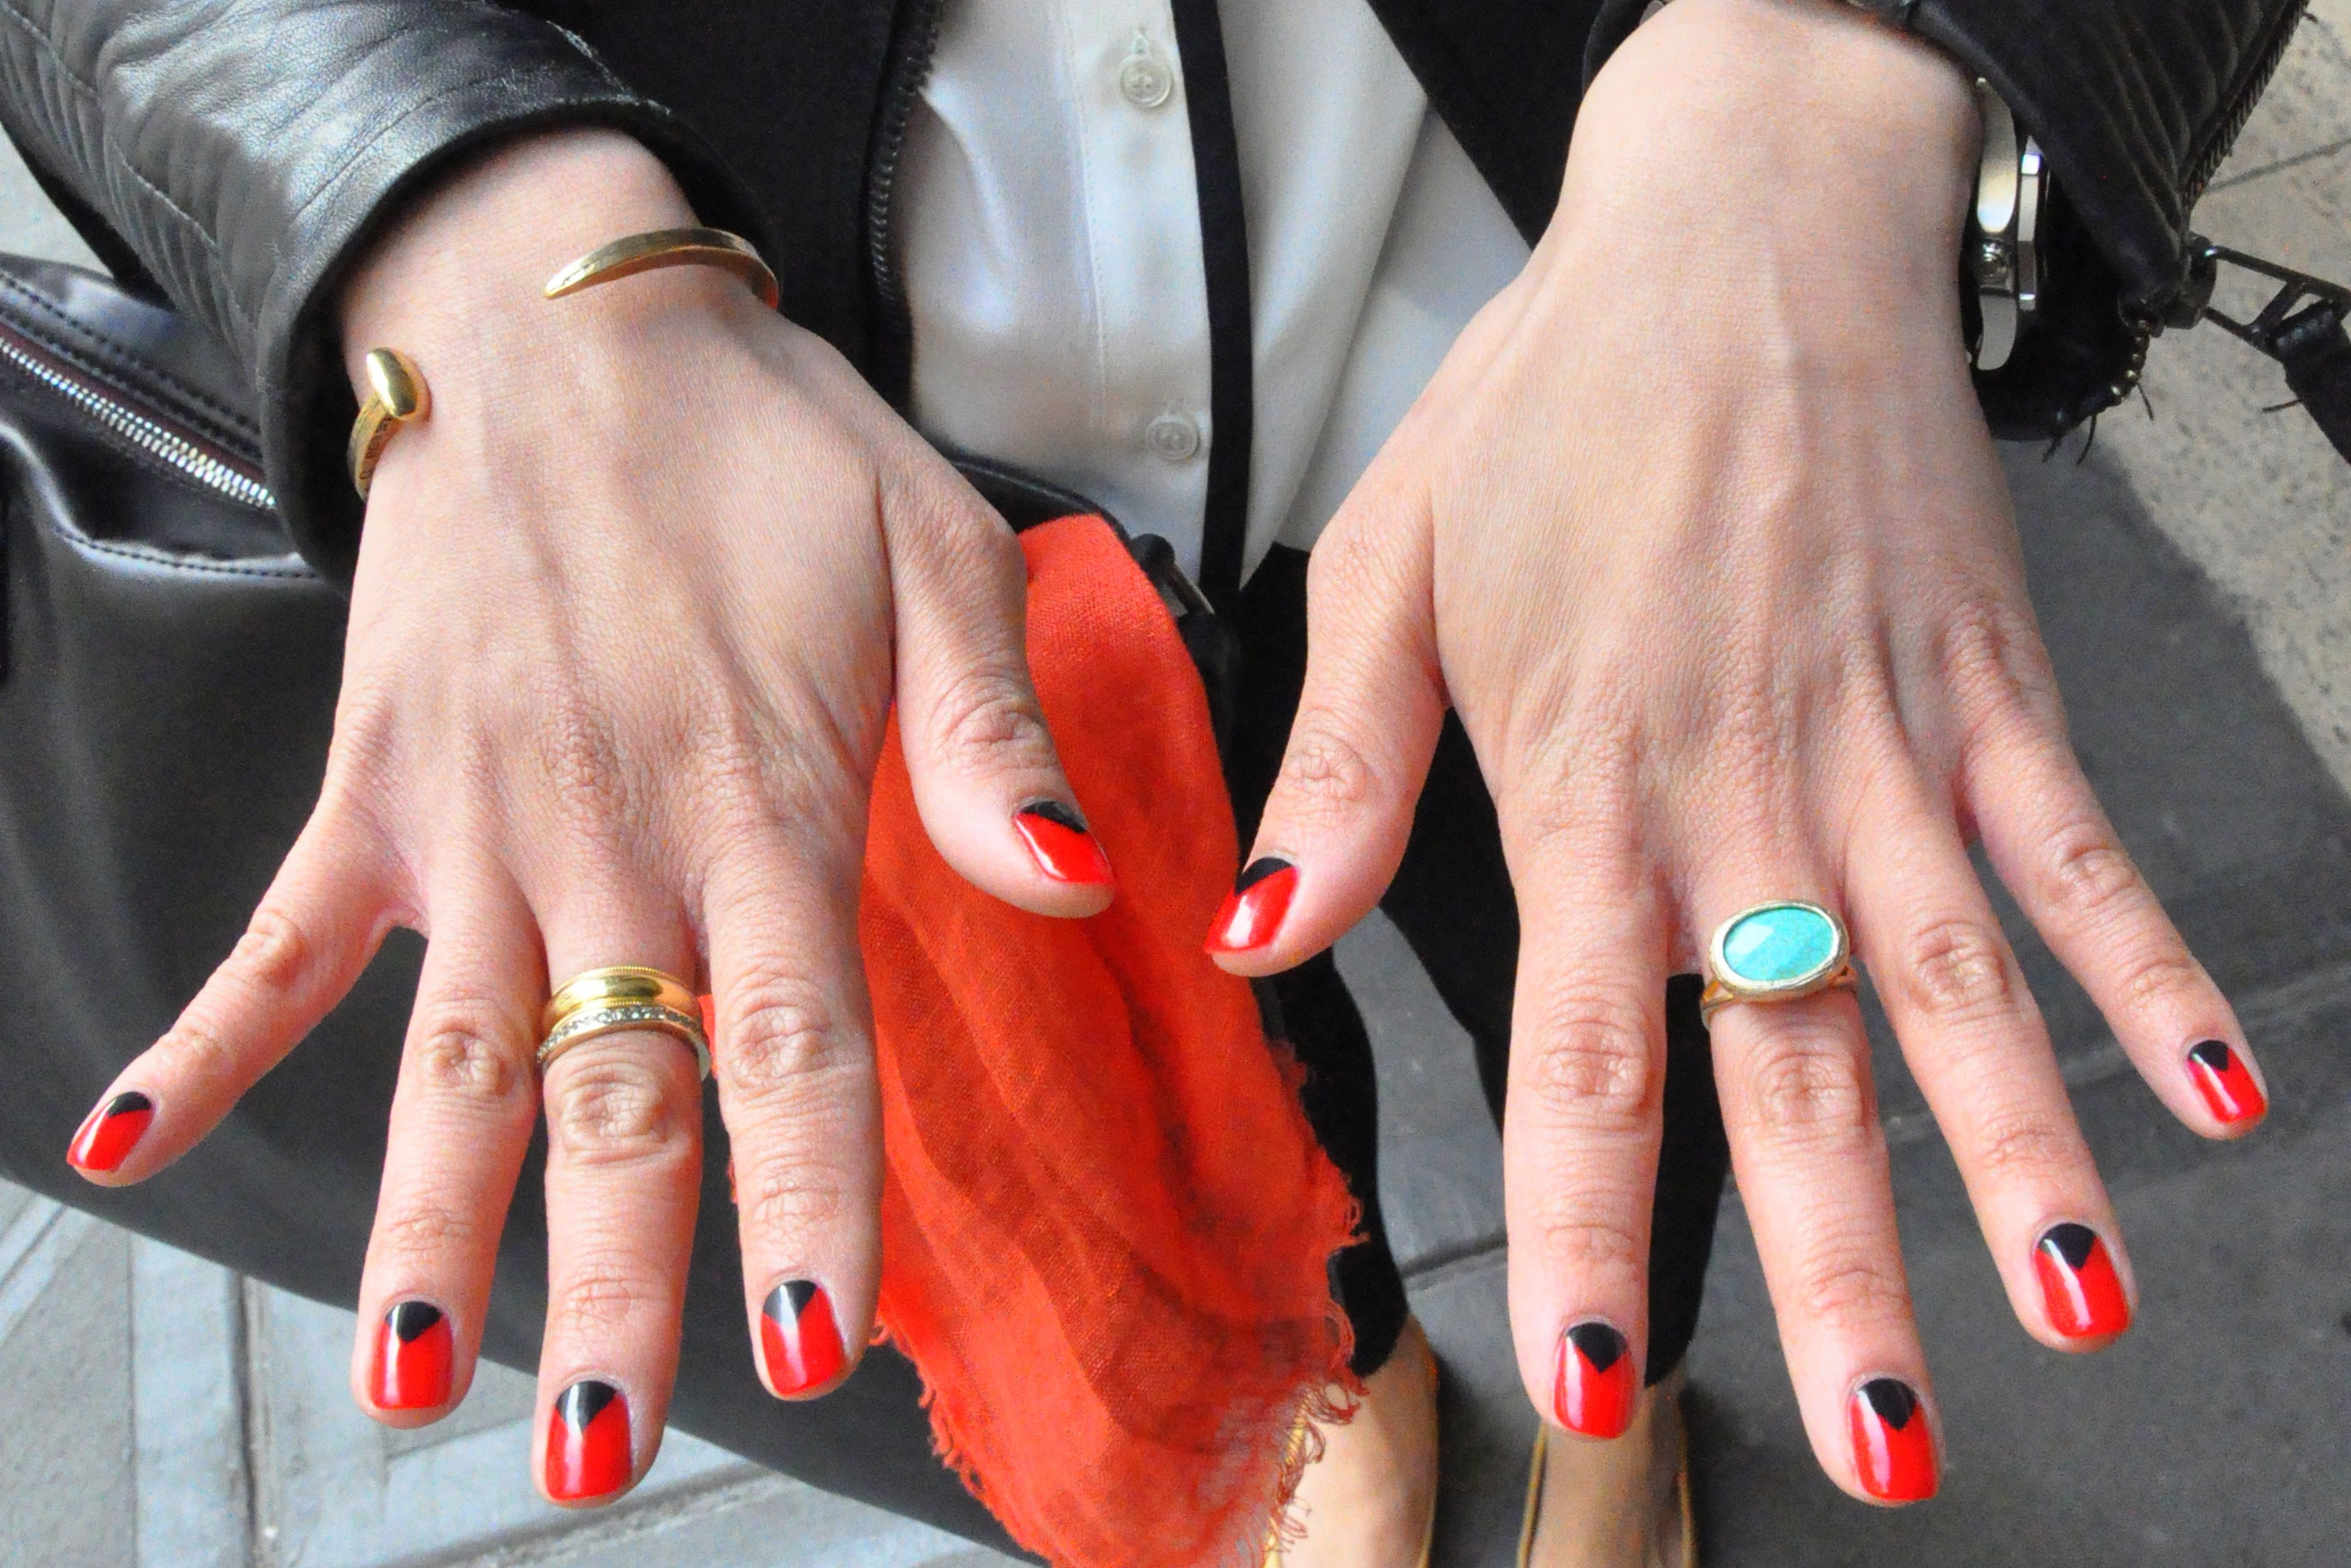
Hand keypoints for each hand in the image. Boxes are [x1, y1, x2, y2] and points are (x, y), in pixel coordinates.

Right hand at [65, 131, 1109, 1502]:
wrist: (565, 328)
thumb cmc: (772, 447)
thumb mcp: (936, 547)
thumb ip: (996, 733)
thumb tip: (1079, 886)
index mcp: (765, 798)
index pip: (795, 1038)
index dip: (805, 1197)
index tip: (809, 1350)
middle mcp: (614, 836)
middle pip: (614, 1093)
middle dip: (611, 1281)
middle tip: (601, 1450)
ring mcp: (478, 819)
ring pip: (453, 1058)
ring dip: (429, 1224)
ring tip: (409, 1384)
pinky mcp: (376, 782)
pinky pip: (282, 935)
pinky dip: (206, 1037)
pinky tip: (124, 1148)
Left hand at [1215, 0, 2265, 1501]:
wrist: (1740, 231)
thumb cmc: (1550, 407)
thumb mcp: (1390, 566)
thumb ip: (1339, 770)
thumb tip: (1254, 933)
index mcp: (1581, 785)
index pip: (1583, 1055)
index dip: (1586, 1231)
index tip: (1597, 1378)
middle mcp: (1744, 797)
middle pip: (1793, 1068)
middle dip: (1837, 1267)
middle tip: (1885, 1442)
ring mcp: (1886, 747)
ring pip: (1960, 988)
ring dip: (2021, 1161)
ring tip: (2070, 1310)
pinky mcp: (1993, 687)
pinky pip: (2081, 851)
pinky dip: (2153, 970)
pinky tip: (2216, 1096)